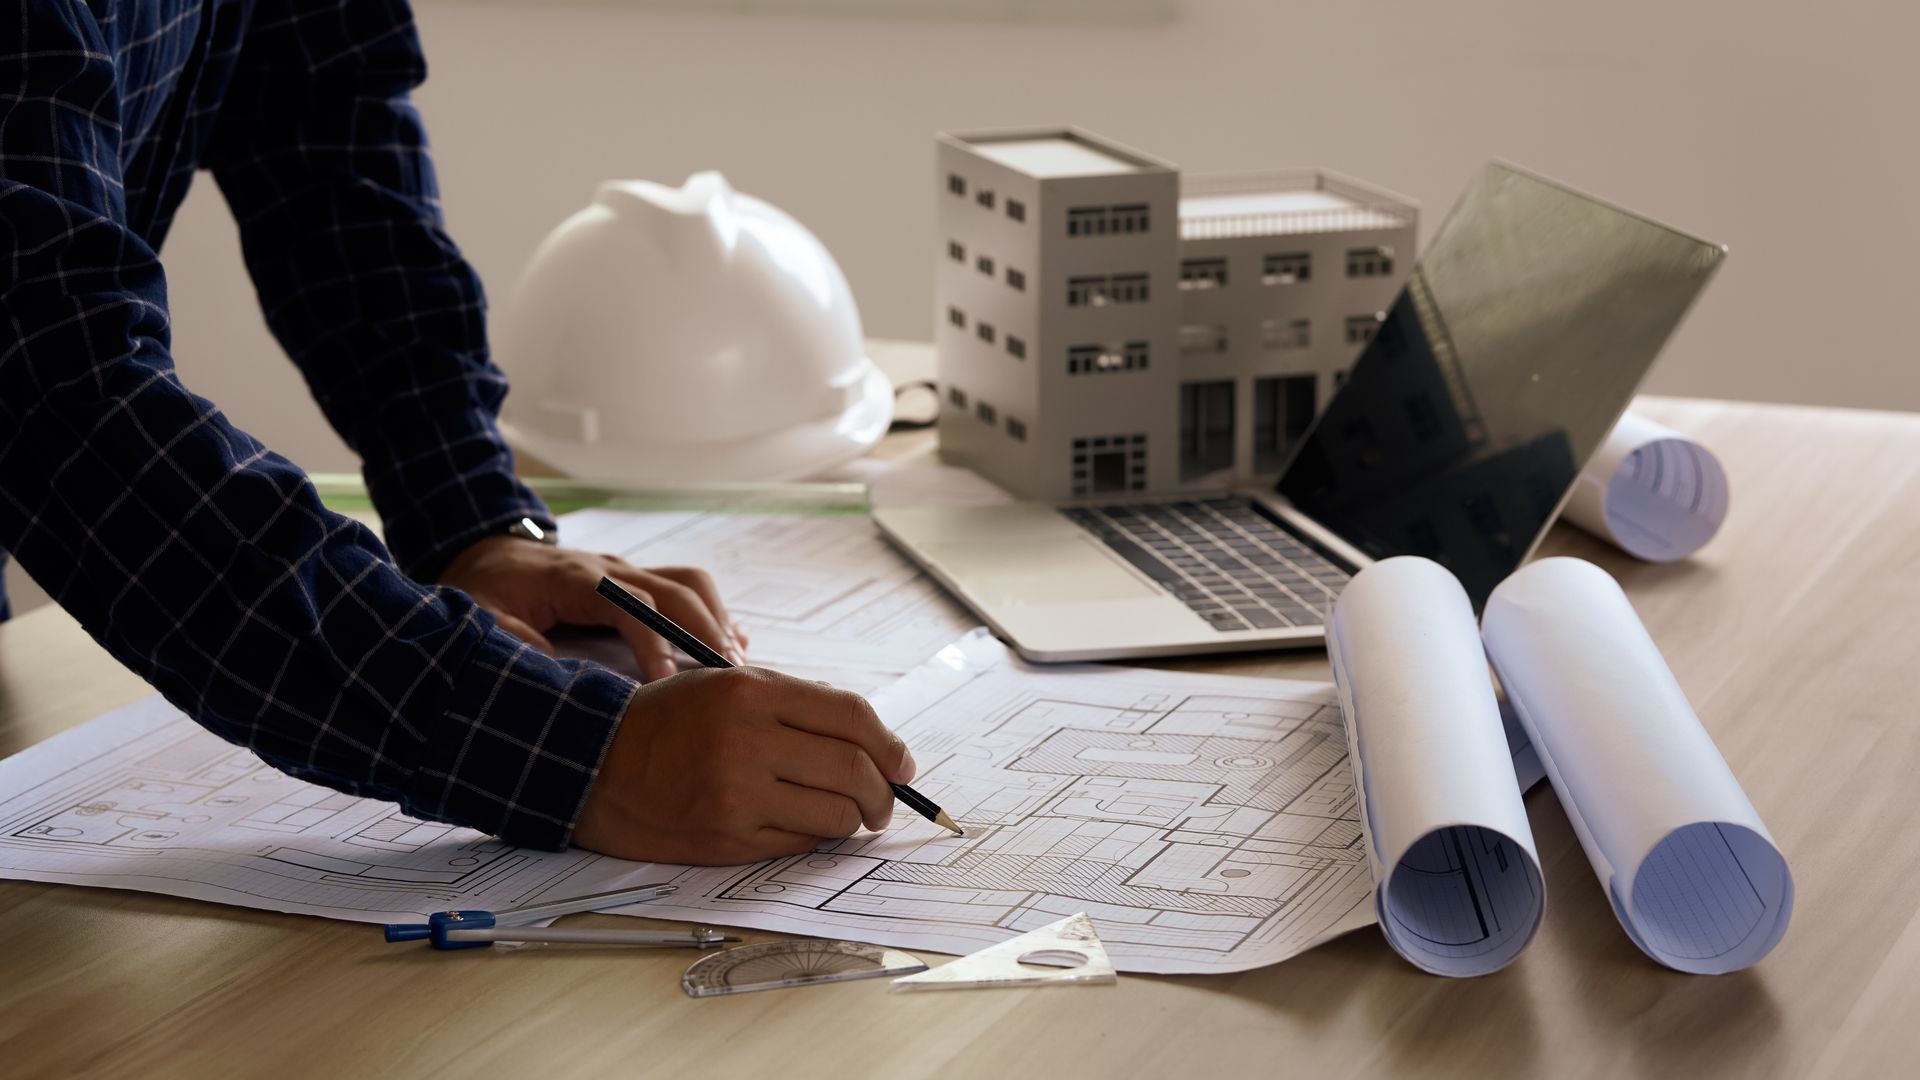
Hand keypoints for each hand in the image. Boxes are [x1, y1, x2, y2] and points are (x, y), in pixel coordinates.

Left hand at [439, 536, 747, 680]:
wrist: (486, 554)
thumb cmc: (483, 589)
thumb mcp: (476, 614)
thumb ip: (507, 637)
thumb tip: (547, 665)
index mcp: (573, 577)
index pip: (628, 603)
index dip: (651, 640)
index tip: (668, 681)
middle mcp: (609, 568)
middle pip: (674, 589)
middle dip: (705, 630)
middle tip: (728, 676)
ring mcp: (626, 571)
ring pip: (688, 583)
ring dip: (717, 620)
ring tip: (737, 665)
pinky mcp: (635, 581)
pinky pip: (686, 588)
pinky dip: (714, 614)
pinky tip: (735, 644)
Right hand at [572, 667, 916, 863]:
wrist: (593, 766)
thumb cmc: (665, 722)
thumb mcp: (724, 684)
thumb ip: (793, 703)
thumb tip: (870, 740)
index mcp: (751, 692)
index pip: (853, 716)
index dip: (891, 745)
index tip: (902, 764)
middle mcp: (747, 741)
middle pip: (855, 769)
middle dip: (885, 792)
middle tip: (885, 801)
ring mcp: (737, 795)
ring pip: (837, 815)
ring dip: (854, 819)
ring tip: (847, 816)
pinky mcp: (727, 839)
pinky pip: (800, 844)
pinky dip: (814, 838)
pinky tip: (803, 826)